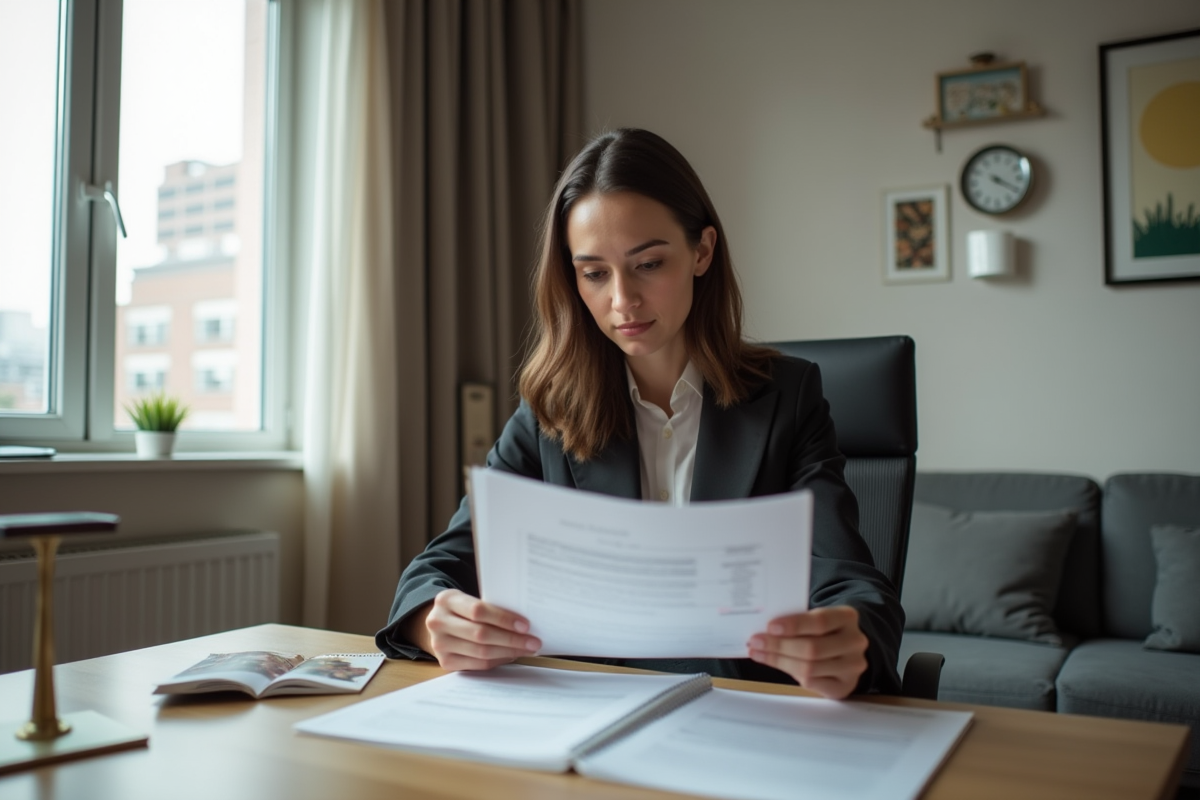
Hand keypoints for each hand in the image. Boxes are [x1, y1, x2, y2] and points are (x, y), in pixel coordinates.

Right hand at [407, 589, 541, 670]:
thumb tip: (523, 623)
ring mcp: (439, 644)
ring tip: (526, 649)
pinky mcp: (445, 662)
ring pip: (481, 652)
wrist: (439, 623)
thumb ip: (489, 607)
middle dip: (511, 639)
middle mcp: (438, 622)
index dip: (503, 619)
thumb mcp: (469, 600)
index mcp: (446, 600)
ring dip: (508, 652)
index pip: (478, 611)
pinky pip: (477, 664)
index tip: (525, 625)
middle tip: (533, 642)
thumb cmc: (463, 609)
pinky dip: (498, 660)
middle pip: (480, 634)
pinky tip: (510, 655)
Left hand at [747, 605, 867, 699]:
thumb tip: (764, 629)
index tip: (770, 627)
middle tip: (755, 642)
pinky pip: (812, 682)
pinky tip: (775, 664)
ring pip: (809, 667)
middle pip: (812, 648)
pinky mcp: (845, 686)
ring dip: (779, 661)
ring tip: (759, 653)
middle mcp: (855, 641)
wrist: (846, 649)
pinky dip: (790, 673)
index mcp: (847, 617)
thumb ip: (798, 621)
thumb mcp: (816, 618)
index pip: (820, 621)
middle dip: (779, 646)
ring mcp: (853, 666)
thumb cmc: (824, 630)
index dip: (794, 625)